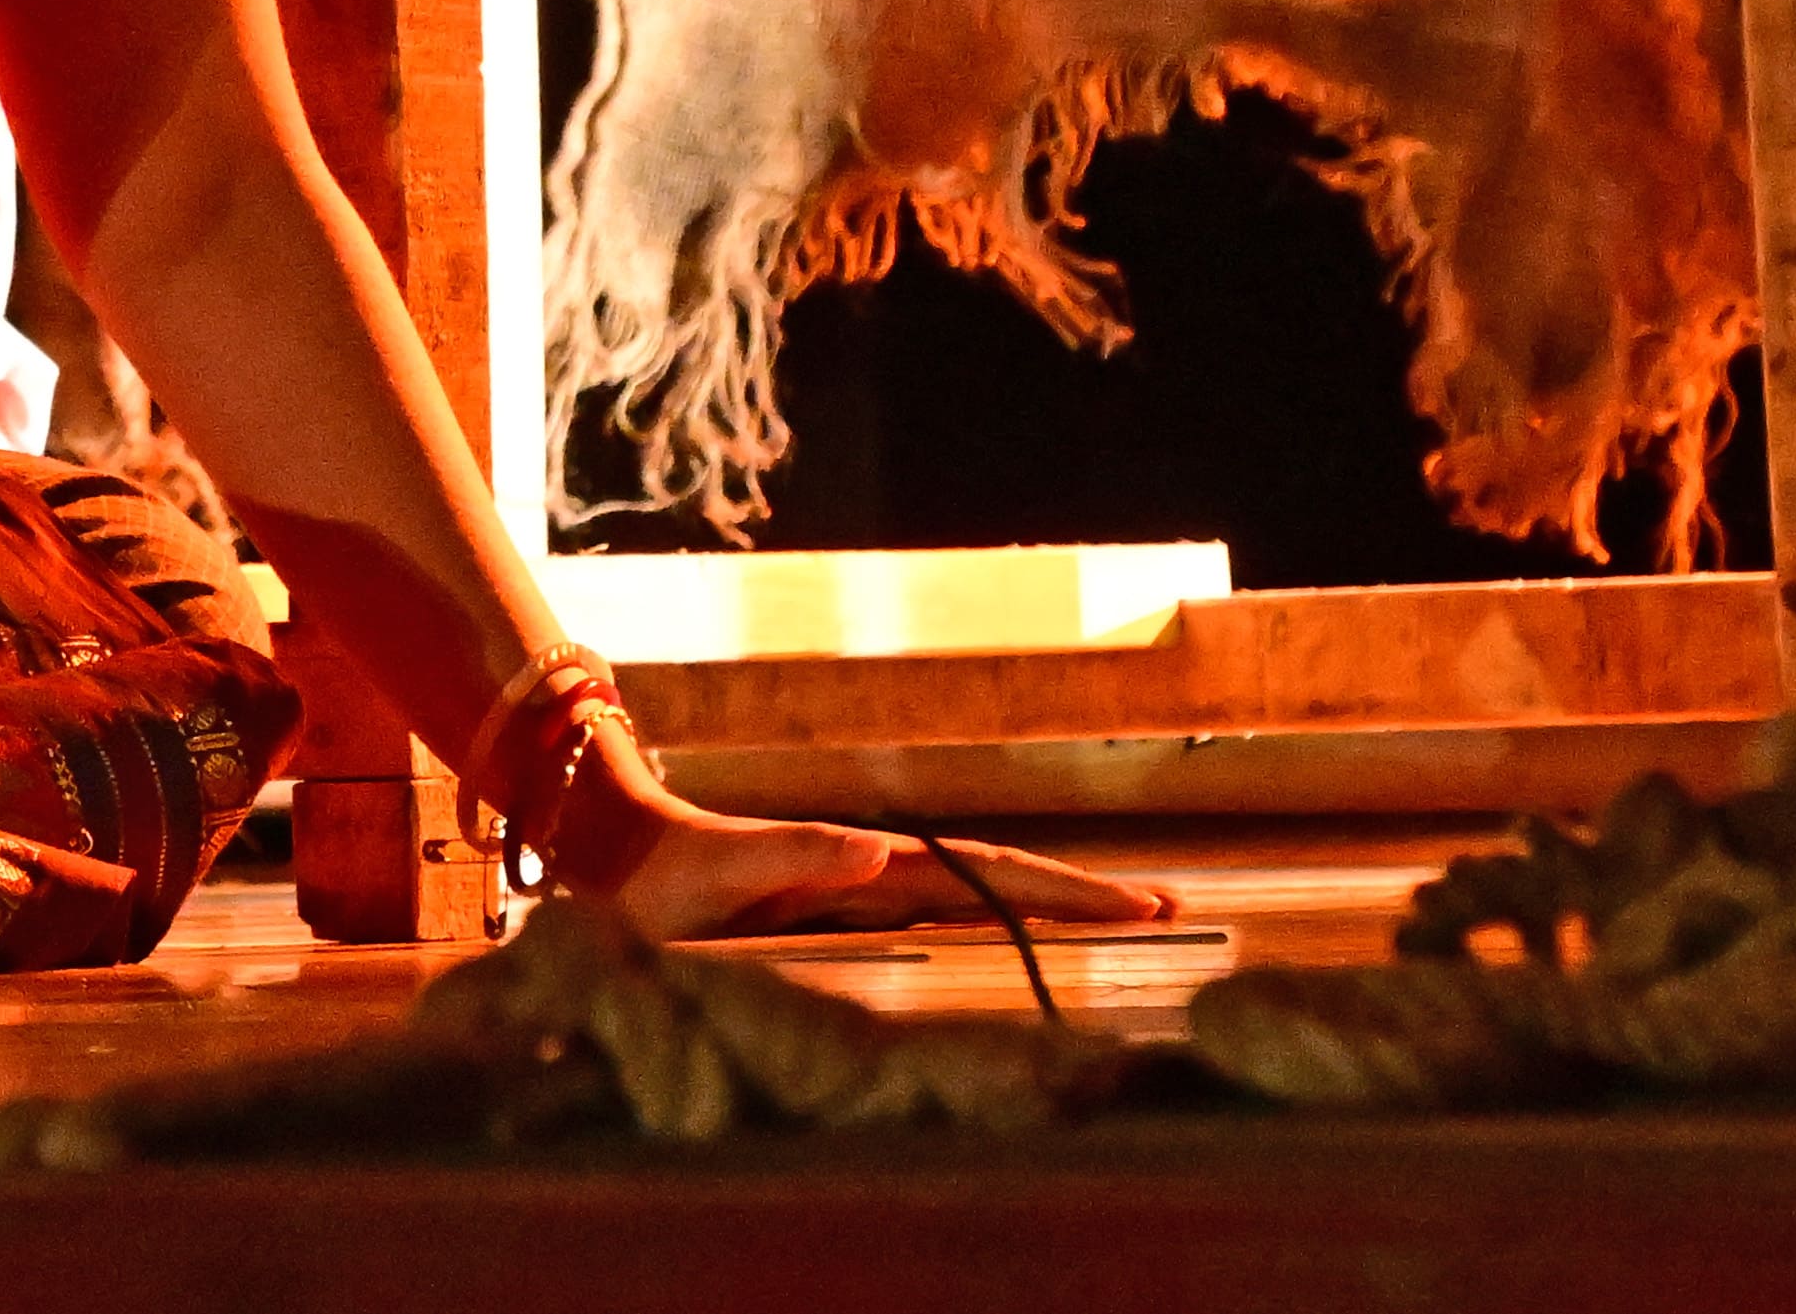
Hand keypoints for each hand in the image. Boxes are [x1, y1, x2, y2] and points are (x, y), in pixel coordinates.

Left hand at [537, 757, 1171, 941]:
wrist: (629, 855)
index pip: (988, 875)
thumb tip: (876, 850)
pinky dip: (997, 923)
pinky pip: (944, 918)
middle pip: (1003, 880)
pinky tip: (1028, 944)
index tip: (1134, 902)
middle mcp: (881, 872)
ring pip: (982, 896)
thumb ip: (797, 856)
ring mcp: (870, 892)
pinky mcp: (850, 914)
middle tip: (1165, 909)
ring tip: (1127, 919)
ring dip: (1050, 908)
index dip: (1060, 890)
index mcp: (871, 865)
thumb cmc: (675, 873)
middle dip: (1081, 894)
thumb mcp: (731, 869)